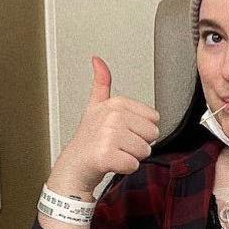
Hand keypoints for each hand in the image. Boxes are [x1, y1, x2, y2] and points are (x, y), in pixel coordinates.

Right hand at [49, 57, 160, 196]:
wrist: (74, 165)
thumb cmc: (89, 139)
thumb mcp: (95, 106)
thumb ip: (101, 83)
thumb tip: (97, 60)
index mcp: (117, 103)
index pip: (154, 119)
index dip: (140, 129)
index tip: (122, 131)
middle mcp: (113, 116)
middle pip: (152, 135)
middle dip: (138, 144)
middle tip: (118, 144)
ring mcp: (109, 135)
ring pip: (144, 151)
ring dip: (131, 157)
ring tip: (114, 152)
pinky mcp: (106, 155)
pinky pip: (134, 165)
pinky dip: (125, 168)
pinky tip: (112, 163)